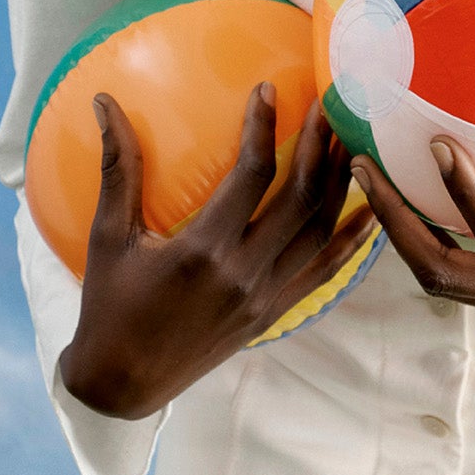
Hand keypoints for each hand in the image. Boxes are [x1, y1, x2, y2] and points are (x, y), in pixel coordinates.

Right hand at [59, 84, 375, 419]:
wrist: (123, 384)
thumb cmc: (109, 306)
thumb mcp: (107, 236)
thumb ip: (117, 168)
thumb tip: (104, 103)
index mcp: (202, 252)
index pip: (251, 176)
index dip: (264, 127)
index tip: (269, 90)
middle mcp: (243, 274)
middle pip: (301, 199)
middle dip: (319, 146)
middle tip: (328, 104)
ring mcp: (265, 297)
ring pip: (320, 232)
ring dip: (339, 183)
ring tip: (348, 139)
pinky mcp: (274, 314)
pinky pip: (323, 272)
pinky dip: (350, 240)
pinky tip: (370, 211)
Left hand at [351, 93, 474, 382]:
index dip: (466, 194)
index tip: (438, 145)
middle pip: (439, 273)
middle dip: (392, 222)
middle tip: (359, 166)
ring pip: (439, 281)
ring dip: (399, 234)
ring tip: (368, 177)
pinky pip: (460, 281)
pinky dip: (431, 244)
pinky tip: (415, 204)